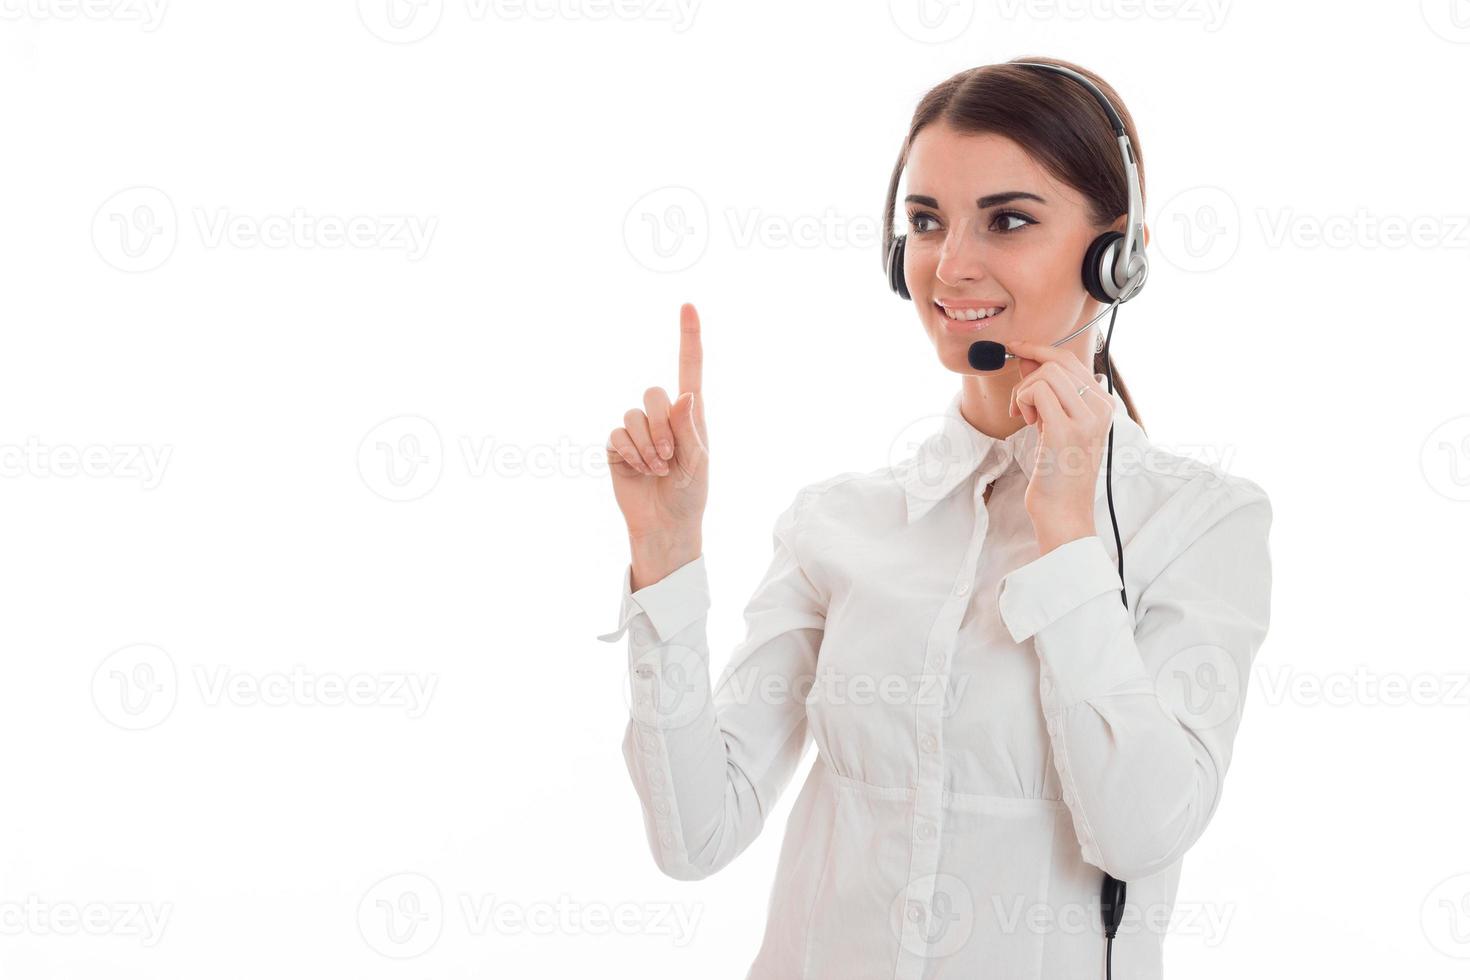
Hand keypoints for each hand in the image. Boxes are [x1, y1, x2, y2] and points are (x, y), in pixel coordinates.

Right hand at [604, 302, 709, 550]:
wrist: (666, 524)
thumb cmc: (691, 494)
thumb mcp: (699, 463)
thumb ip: (690, 429)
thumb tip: (685, 394)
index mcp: (690, 415)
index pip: (689, 368)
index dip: (689, 337)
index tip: (689, 305)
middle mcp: (662, 417)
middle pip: (653, 393)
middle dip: (661, 425)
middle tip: (669, 456)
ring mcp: (638, 431)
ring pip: (632, 415)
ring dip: (646, 445)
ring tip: (657, 468)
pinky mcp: (618, 447)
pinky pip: (616, 434)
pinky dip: (630, 452)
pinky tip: (640, 469)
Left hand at [1006, 339, 1113, 534]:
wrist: (1064, 513)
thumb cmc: (1058, 473)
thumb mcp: (1054, 423)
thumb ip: (1046, 391)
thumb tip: (1028, 358)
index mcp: (1102, 406)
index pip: (1071, 360)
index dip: (1039, 349)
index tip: (1016, 348)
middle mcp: (1101, 408)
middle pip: (1058, 361)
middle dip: (1028, 375)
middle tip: (1020, 404)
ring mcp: (1086, 419)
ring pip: (1046, 373)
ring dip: (1024, 391)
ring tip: (1026, 417)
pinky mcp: (1065, 430)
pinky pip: (1037, 391)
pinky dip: (1023, 401)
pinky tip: (1027, 423)